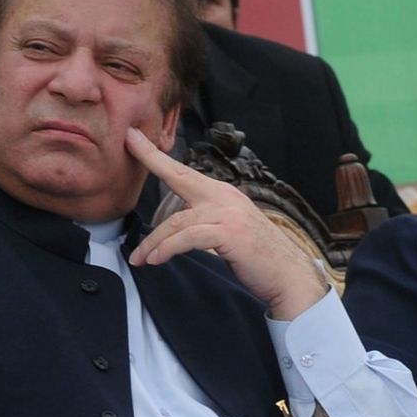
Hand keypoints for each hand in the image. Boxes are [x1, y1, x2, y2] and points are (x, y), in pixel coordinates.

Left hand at [124, 128, 327, 319]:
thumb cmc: (257, 257)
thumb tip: (178, 226)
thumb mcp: (229, 230)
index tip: (136, 139)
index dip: (159, 155)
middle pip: (180, 179)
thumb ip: (207, 220)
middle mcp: (226, 198)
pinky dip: (168, 248)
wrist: (288, 276)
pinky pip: (188, 237)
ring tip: (140, 258)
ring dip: (154, 242)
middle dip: (152, 160)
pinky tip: (156, 259)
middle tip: (129, 146)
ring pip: (178, 220)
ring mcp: (229, 214)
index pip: (185, 172)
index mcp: (224, 195)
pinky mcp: (229, 233)